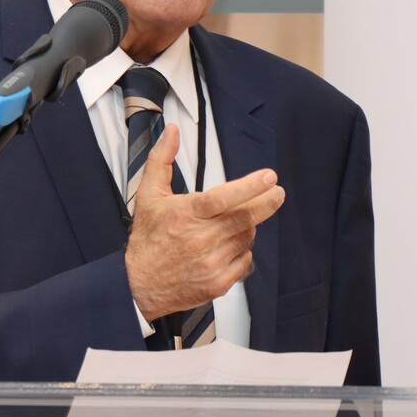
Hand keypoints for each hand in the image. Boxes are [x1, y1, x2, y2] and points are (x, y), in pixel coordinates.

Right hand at [124, 126, 283, 321]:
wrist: (139, 284)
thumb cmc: (147, 239)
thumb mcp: (148, 194)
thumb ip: (162, 159)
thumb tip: (172, 132)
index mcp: (187, 214)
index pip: (225, 197)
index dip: (251, 186)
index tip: (269, 177)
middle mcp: (202, 238)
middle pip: (246, 217)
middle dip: (266, 202)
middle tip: (277, 193)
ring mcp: (212, 262)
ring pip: (247, 237)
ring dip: (248, 226)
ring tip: (237, 221)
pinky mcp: (219, 282)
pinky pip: (245, 261)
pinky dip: (243, 251)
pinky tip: (230, 245)